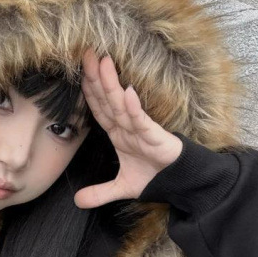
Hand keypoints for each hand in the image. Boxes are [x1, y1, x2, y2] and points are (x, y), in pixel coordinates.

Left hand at [75, 47, 183, 208]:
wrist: (179, 183)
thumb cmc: (154, 177)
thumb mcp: (121, 188)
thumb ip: (100, 193)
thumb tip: (78, 202)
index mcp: (119, 134)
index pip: (99, 110)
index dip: (88, 93)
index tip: (77, 74)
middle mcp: (127, 127)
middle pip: (107, 100)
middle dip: (96, 78)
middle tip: (85, 54)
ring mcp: (141, 129)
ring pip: (122, 104)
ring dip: (111, 84)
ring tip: (102, 63)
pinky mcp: (156, 136)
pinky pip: (141, 120)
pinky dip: (134, 107)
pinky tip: (126, 92)